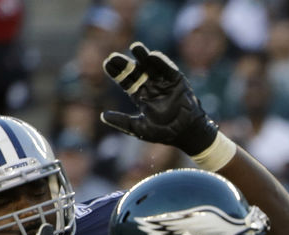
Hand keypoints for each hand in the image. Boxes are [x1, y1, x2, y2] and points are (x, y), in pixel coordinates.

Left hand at [101, 42, 217, 154]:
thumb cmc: (165, 133)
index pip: (125, 81)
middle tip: (114, 56)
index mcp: (140, 95)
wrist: (186, 133)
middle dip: (125, 63)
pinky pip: (168, 68)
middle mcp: (150, 86)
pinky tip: (153, 56)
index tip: (107, 64)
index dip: (116, 73)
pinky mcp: (177, 80)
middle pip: (135, 70)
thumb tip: (102, 116)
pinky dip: (161, 62)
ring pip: (150, 65)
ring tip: (135, 47)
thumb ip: (122, 122)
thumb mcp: (140, 129)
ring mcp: (163, 82)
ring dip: (143, 56)